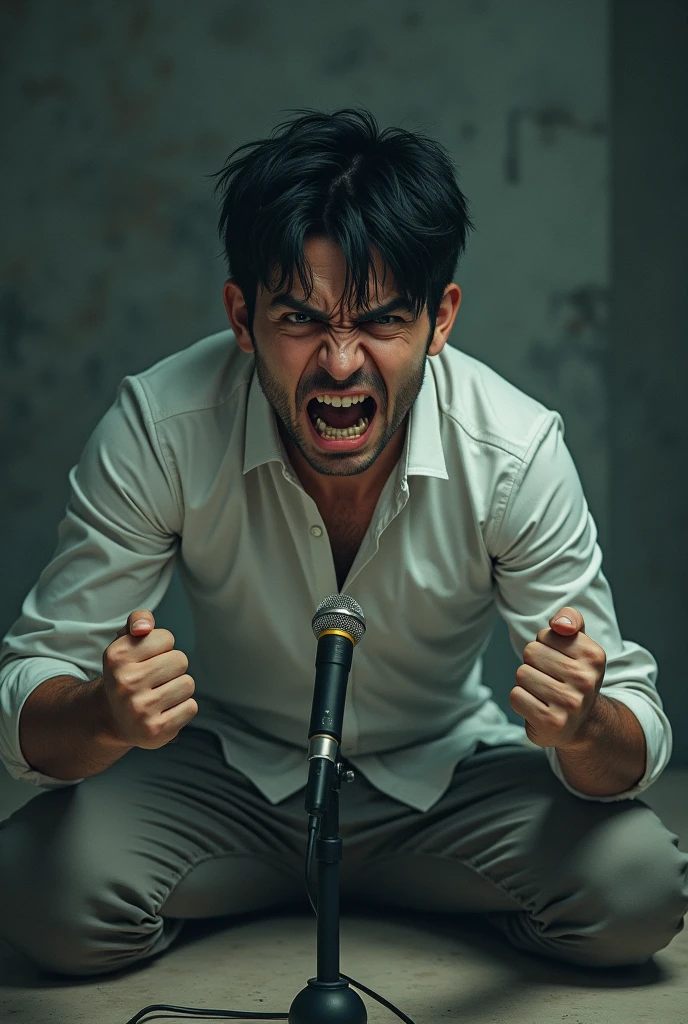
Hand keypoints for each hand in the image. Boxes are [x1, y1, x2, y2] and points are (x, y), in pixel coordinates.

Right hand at [101, 609, 197, 748]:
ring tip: (159, 694)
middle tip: (155, 679)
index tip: (147, 658)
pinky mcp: (155, 731)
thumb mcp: (126, 641)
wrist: (112, 717)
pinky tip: (163, 711)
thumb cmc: (127, 672)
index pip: (167, 638)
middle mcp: (125, 683)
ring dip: (178, 688)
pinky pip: (191, 707)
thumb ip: (138, 619)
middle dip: (172, 667)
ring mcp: (139, 709)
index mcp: (117, 657)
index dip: (162, 647)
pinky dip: (182, 708)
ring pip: (188, 684)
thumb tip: (144, 627)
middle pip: (180, 660)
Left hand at [510, 606, 605, 748]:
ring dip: (527, 683)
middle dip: (534, 664)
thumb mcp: (578, 644)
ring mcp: (570, 704)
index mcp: (594, 656)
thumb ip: (570, 619)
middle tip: (551, 679)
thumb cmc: (572, 676)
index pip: (544, 635)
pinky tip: (538, 707)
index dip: (545, 646)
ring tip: (546, 693)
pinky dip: (521, 701)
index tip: (560, 661)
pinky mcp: (551, 722)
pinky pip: (516, 696)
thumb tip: (559, 624)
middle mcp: (586, 681)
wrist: (581, 724)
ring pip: (522, 673)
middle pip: (531, 652)